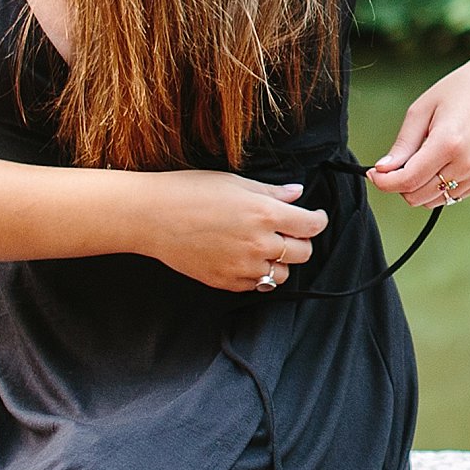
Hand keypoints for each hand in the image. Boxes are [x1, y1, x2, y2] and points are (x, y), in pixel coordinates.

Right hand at [140, 171, 327, 292]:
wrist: (152, 217)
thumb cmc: (190, 192)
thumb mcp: (235, 183)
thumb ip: (271, 192)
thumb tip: (297, 193)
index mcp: (265, 214)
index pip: (311, 226)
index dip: (317, 221)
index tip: (314, 218)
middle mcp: (259, 243)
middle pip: (302, 253)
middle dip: (301, 242)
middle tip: (289, 232)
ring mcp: (242, 266)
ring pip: (282, 275)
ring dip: (280, 262)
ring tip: (264, 247)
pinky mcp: (226, 282)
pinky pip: (256, 286)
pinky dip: (257, 275)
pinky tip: (245, 259)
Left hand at [368, 68, 469, 211]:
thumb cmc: (460, 92)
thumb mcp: (422, 110)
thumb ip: (403, 145)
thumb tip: (382, 171)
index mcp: (448, 143)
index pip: (407, 180)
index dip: (384, 182)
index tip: (373, 174)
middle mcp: (467, 164)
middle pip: (417, 196)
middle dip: (400, 184)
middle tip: (398, 164)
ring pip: (433, 200)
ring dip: (419, 188)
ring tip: (422, 160)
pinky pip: (451, 196)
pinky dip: (438, 187)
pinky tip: (441, 163)